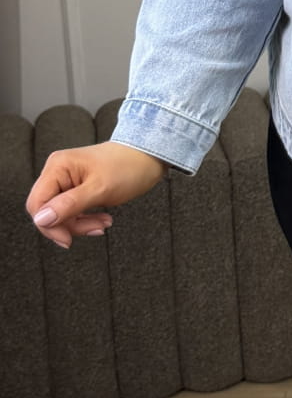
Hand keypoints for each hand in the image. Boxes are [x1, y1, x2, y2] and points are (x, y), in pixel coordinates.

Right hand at [25, 141, 167, 249]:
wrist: (148, 157)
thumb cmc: (128, 167)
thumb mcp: (99, 189)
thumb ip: (69, 205)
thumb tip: (41, 220)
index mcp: (58, 167)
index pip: (37, 203)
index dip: (48, 225)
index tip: (67, 239)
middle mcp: (58, 172)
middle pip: (47, 210)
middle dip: (69, 225)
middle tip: (94, 228)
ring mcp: (67, 180)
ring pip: (60, 214)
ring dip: (81, 224)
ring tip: (104, 223)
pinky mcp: (77, 188)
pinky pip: (72, 211)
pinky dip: (86, 219)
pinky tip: (103, 219)